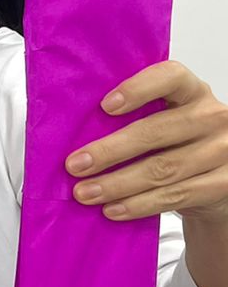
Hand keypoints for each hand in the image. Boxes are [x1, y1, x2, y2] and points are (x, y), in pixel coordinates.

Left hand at [66, 61, 227, 224]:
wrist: (220, 177)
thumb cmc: (178, 141)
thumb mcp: (165, 118)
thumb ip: (134, 115)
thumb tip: (74, 130)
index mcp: (192, 91)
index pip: (171, 77)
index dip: (138, 89)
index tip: (105, 106)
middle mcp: (212, 116)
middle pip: (156, 131)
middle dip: (109, 151)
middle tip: (75, 165)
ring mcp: (223, 150)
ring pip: (162, 169)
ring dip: (117, 184)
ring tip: (85, 193)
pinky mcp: (224, 183)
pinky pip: (175, 195)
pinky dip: (139, 204)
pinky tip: (113, 209)